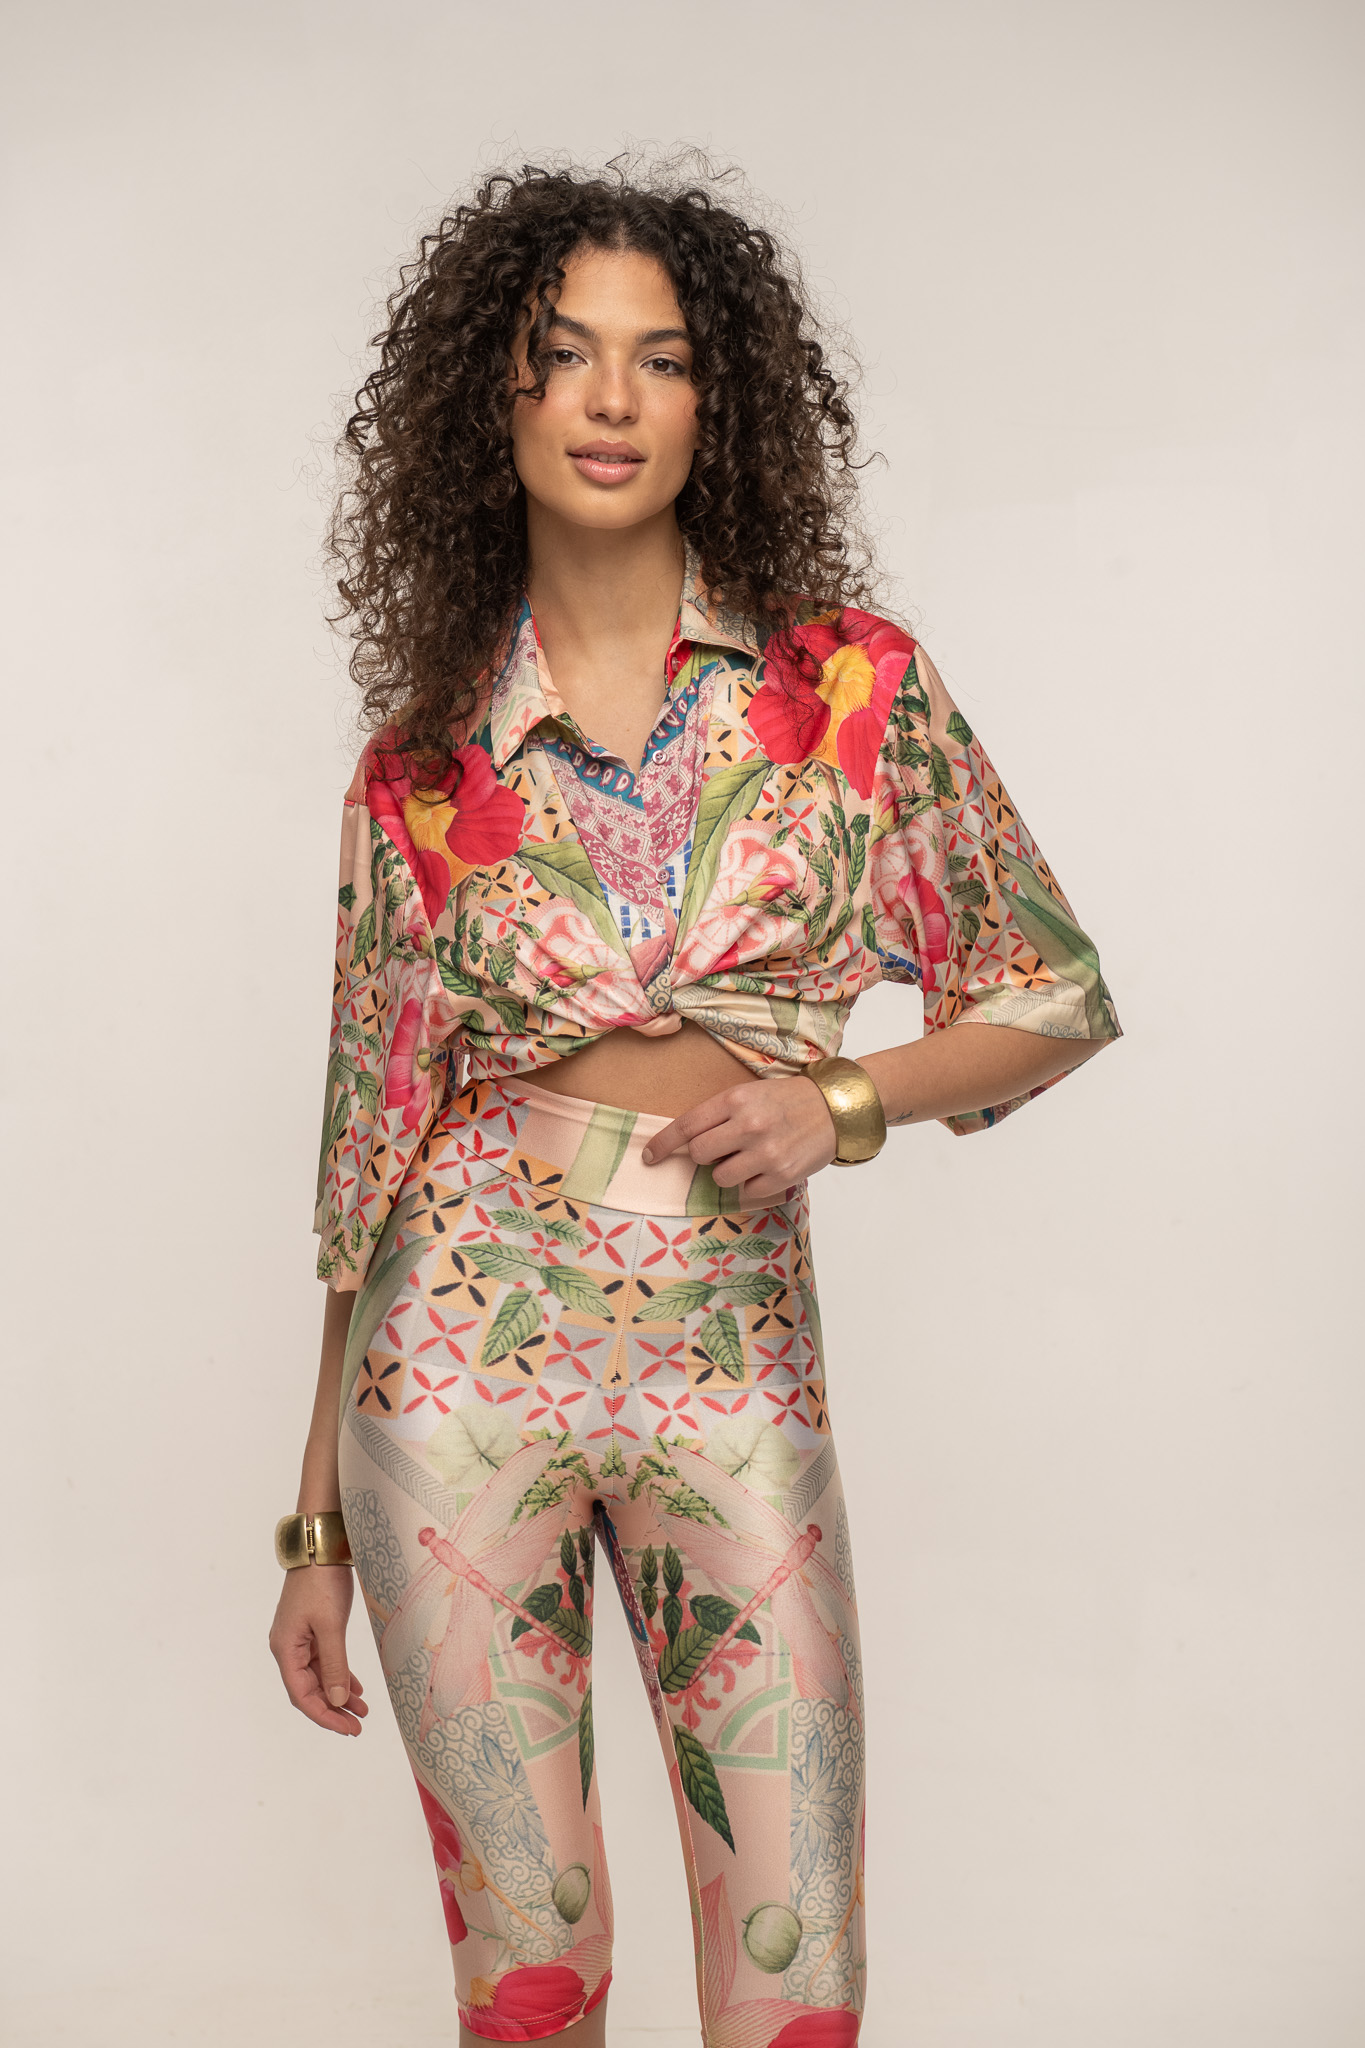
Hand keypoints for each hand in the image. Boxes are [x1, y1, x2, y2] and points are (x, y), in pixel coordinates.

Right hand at [269, 1562, 368, 1735]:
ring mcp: (299, 1638)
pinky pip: (324, 1660)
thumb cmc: (322, 1581)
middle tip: (359, 1726)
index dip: (324, 1716)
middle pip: (309, 1689)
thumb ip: (334, 1665)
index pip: (302, 1695)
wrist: (321, 1545)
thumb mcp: (331, 1626)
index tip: (348, 1729)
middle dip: (334, 1709)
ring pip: (319, 1676)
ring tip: (363, 1710)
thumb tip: (336, 1701)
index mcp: (285, 1649)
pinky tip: (356, 1688)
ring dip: (339, 1694)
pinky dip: (340, 1675)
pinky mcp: (312, 1628)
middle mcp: (288, 1647)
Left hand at [641, 1075, 837, 1201]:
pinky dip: (751, 1183)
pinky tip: (768, 1166)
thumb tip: (687, 1143)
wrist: (836, 1109)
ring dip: (727, 1171)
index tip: (649, 1156)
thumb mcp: (751, 1094)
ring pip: (719, 1177)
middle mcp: (748, 1126)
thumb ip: (720, 1114)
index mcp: (735, 1100)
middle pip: (699, 1154)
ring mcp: (765, 1153)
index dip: (663, 1144)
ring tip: (749, 1157)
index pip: (687, 1126)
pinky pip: (745, 1191)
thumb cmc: (789, 1100)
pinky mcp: (781, 1176)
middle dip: (705, 1155)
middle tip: (724, 1148)